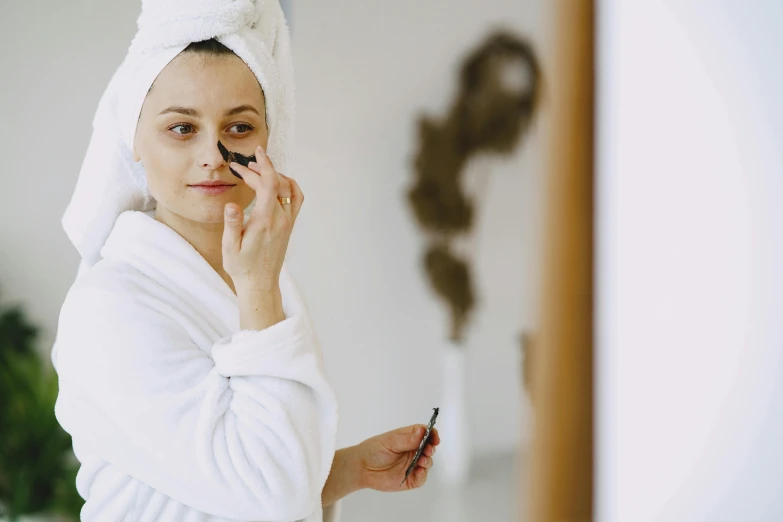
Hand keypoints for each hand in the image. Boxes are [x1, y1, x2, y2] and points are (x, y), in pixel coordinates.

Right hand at [222, 145, 302, 291]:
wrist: (260, 284)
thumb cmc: (242, 267)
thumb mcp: (230, 248)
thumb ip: (232, 225)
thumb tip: (231, 205)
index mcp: (265, 222)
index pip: (269, 186)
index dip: (262, 166)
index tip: (251, 156)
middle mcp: (280, 220)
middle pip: (277, 183)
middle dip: (261, 169)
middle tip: (242, 166)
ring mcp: (288, 222)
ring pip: (290, 189)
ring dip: (275, 175)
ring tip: (256, 170)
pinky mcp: (289, 225)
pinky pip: (296, 199)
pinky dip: (289, 185)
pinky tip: (276, 182)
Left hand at [356, 424, 440, 490]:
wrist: (362, 468)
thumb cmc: (373, 450)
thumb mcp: (390, 442)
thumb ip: (407, 439)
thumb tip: (422, 431)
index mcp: (408, 438)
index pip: (425, 433)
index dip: (432, 434)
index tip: (434, 438)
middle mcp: (413, 450)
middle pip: (429, 447)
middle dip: (431, 448)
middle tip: (428, 450)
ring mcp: (412, 465)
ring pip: (427, 462)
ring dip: (427, 461)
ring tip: (422, 461)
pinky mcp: (410, 478)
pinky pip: (422, 477)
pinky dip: (423, 474)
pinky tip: (419, 471)